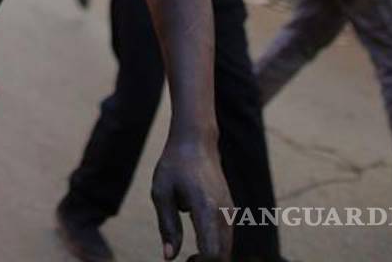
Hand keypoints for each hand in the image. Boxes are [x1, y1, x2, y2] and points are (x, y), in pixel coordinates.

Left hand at [151, 135, 232, 260]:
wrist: (197, 141)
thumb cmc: (174, 165)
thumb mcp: (161, 193)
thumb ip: (167, 226)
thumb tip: (169, 257)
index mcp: (206, 208)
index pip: (213, 252)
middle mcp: (224, 213)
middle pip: (224, 256)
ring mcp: (230, 212)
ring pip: (228, 249)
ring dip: (211, 259)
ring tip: (189, 259)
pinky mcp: (230, 211)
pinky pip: (227, 240)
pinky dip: (216, 250)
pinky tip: (197, 252)